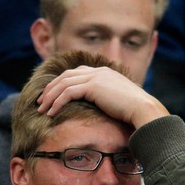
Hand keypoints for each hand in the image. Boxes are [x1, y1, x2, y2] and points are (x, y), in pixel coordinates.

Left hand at [37, 65, 168, 128]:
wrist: (144, 110)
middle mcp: (98, 71)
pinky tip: (51, 113)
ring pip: (64, 83)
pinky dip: (57, 102)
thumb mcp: (118, 103)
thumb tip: (102, 113)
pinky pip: (68, 93)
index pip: (76, 74)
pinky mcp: (93, 86)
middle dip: (51, 88)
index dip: (61, 84)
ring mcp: (96, 77)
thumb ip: (107, 102)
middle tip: (40, 101)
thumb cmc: (134, 112)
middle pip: (66, 76)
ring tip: (41, 109)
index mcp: (104, 73)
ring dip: (50, 97)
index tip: (51, 96)